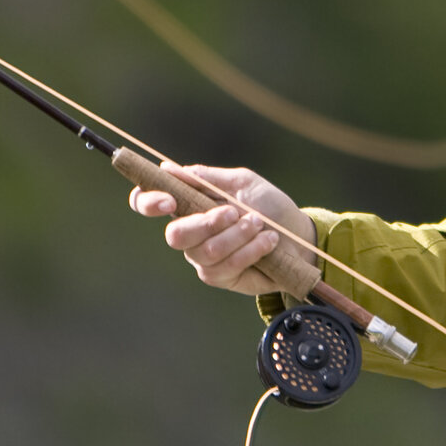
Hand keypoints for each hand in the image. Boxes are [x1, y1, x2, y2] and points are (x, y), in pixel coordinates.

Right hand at [127, 164, 314, 296]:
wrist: (297, 235)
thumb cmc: (267, 205)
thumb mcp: (241, 183)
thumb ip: (206, 178)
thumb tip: (168, 168)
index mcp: (187, 203)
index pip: (147, 202)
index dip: (148, 202)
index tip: (168, 201)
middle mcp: (189, 232)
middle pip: (176, 235)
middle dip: (206, 223)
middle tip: (233, 213)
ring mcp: (201, 257)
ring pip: (206, 251)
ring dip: (237, 235)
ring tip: (258, 224)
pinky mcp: (219, 276)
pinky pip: (226, 265)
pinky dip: (250, 250)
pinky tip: (268, 241)